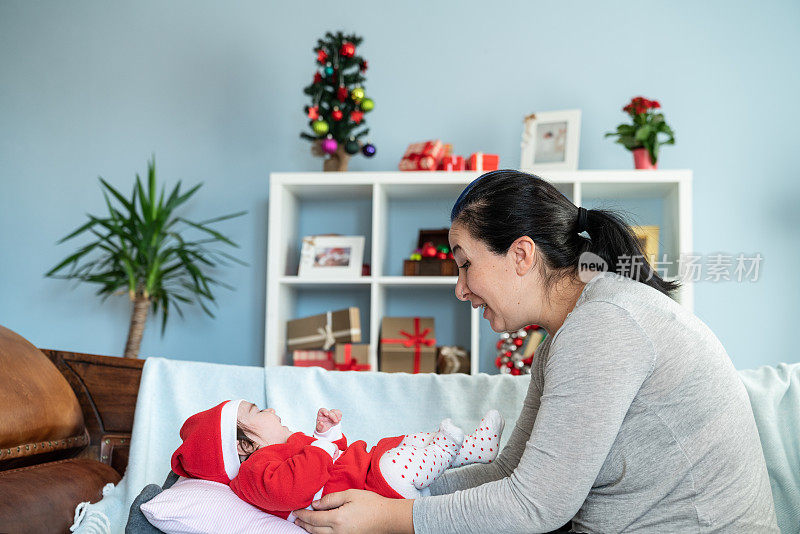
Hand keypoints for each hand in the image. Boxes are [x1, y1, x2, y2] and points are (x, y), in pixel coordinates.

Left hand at [292, 489, 412, 533]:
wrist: (388, 518)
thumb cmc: (371, 504)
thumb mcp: (350, 494)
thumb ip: (331, 499)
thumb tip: (315, 504)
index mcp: (338, 519)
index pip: (314, 518)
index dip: (303, 514)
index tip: (295, 510)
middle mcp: (338, 532)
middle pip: (314, 530)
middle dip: (303, 523)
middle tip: (295, 518)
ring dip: (310, 530)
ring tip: (303, 523)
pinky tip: (318, 529)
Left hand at [315, 408, 341, 432]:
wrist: (325, 429)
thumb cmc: (321, 427)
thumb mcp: (319, 428)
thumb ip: (319, 426)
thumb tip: (321, 423)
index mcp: (320, 414)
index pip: (322, 410)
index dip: (325, 411)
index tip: (327, 414)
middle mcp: (326, 412)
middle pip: (330, 412)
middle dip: (333, 416)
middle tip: (335, 421)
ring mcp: (331, 413)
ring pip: (335, 411)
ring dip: (337, 415)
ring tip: (338, 420)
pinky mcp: (336, 415)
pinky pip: (339, 413)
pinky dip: (340, 415)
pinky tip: (339, 419)